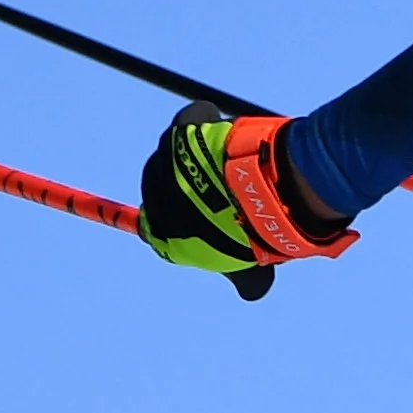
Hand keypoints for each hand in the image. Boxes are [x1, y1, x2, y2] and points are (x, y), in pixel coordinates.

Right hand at [138, 101, 352, 297]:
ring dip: (200, 154)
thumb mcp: (249, 268)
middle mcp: (155, 195)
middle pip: (165, 184)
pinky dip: (203, 120)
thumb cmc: (250, 234)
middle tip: (222, 184)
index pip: (158, 227)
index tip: (198, 214)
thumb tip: (253, 292)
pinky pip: (189, 121)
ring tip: (229, 158)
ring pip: (178, 152)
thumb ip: (247, 280)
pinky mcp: (178, 133)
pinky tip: (225, 127)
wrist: (257, 193)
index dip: (178, 219)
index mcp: (163, 233)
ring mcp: (164, 161)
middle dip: (191, 184)